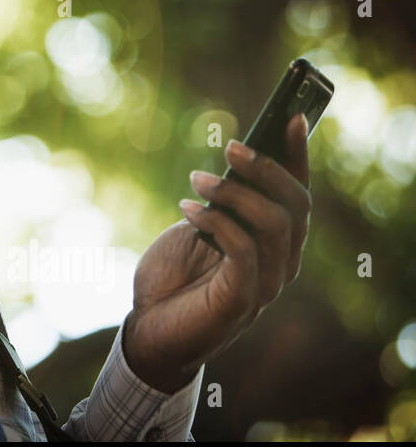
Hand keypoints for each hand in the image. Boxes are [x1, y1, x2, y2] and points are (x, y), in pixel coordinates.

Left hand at [121, 114, 311, 392]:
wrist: (149, 330)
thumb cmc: (172, 277)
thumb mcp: (196, 226)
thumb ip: (220, 202)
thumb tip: (233, 160)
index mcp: (275, 242)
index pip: (298, 193)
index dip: (297, 155)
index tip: (287, 116)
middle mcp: (281, 262)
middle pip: (296, 205)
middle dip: (266, 168)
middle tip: (229, 146)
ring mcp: (266, 283)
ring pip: (275, 223)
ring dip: (234, 193)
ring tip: (195, 179)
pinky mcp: (242, 299)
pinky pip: (244, 250)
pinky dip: (216, 221)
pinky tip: (187, 208)